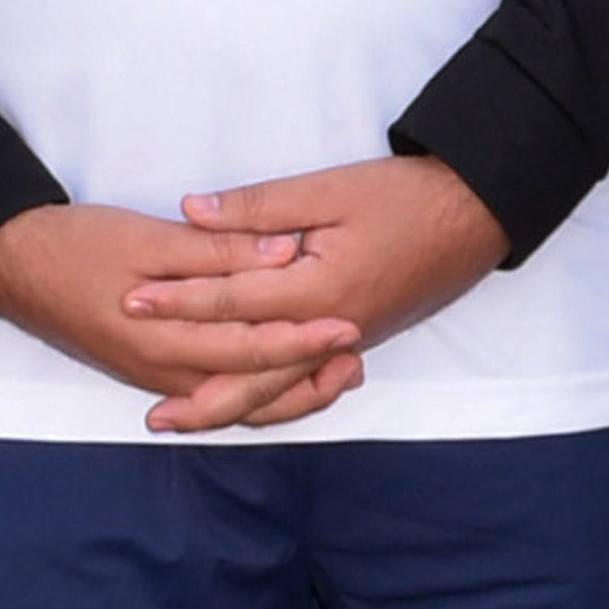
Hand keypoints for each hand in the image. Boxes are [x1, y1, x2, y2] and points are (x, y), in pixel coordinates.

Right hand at [0, 200, 369, 429]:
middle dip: (308, 375)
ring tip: (338, 372)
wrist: (14, 264)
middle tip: (357, 356)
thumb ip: (218, 251)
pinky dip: (256, 390)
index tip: (349, 327)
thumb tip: (283, 253)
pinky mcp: (152, 371)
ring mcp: (156, 377)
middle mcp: (163, 371)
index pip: (250, 349)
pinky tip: (285, 376)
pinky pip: (215, 394)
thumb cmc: (77, 245)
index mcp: (163, 339)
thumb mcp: (148, 238)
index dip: (304, 339)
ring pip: (235, 400)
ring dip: (288, 391)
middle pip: (251, 386)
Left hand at [133, 156, 511, 434]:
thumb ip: (260, 206)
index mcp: (320, 289)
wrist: (477, 214)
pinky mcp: (357, 340)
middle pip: (254, 375)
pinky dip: (269, 399)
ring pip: (280, 390)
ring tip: (184, 419)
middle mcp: (332, 329)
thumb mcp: (330, 189)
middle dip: (197, 390)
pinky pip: (303, 382)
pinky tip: (241, 400)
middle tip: (150, 413)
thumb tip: (193, 211)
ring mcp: (348, 341)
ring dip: (229, 407)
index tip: (131, 301)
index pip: (233, 302)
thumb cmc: (406, 196)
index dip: (179, 301)